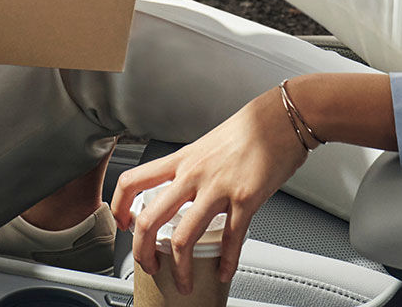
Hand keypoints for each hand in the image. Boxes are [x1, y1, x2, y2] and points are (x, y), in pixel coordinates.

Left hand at [111, 88, 307, 293]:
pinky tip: (225, 272)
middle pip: (149, 219)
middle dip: (143, 252)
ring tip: (184, 282)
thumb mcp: (207, 144)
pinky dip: (227, 263)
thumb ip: (192, 169)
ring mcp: (218, 188)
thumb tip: (184, 191)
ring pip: (183, 238)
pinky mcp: (245, 199)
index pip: (132, 181)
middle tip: (148, 265)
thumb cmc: (249, 129)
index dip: (119, 207)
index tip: (123, 225)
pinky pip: (231, 239)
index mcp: (182, 160)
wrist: (281, 119)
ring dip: (180, 270)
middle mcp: (193, 174)